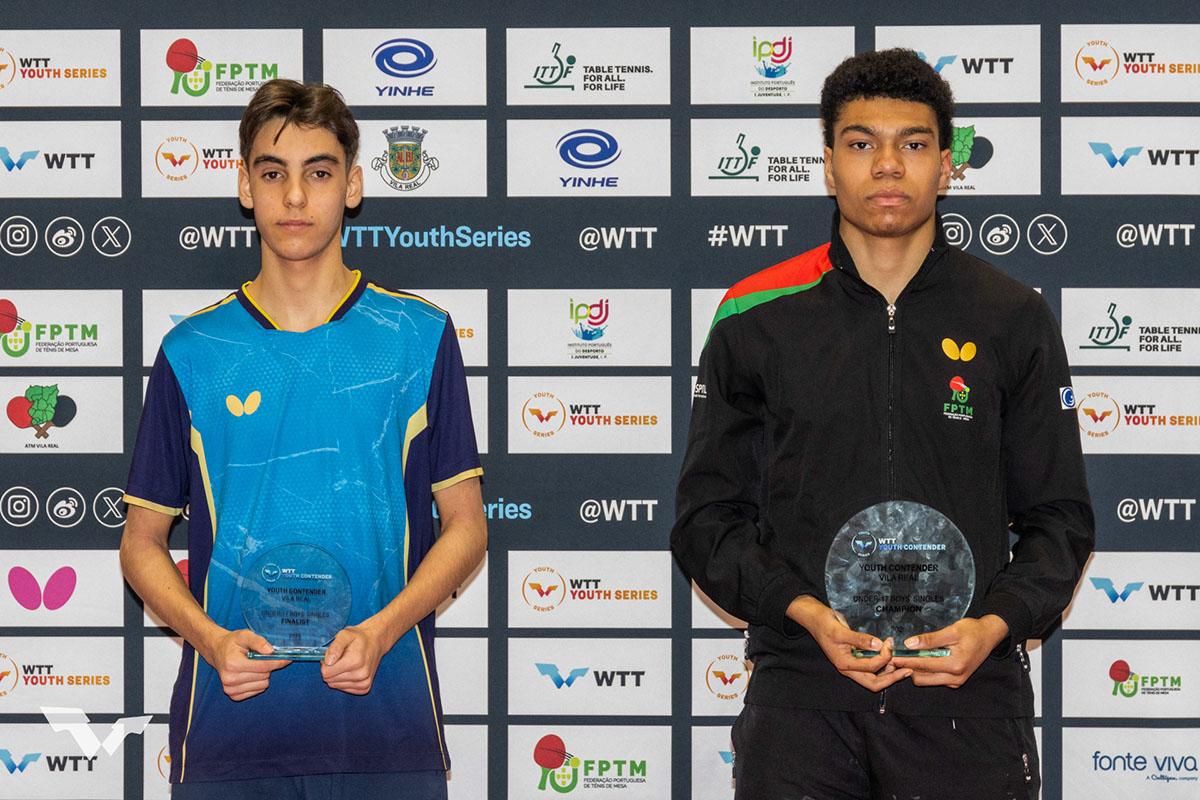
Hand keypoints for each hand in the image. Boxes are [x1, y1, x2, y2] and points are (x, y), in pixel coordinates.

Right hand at [201, 628, 288, 701]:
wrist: (217, 651)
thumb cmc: (232, 643)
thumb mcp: (245, 635)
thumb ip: (258, 641)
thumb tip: (271, 651)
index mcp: (233, 664)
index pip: (264, 667)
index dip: (278, 662)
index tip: (287, 659)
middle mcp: (230, 679)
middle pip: (264, 676)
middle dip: (267, 667)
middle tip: (261, 659)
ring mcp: (230, 689)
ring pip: (262, 685)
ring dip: (263, 675)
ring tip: (253, 666)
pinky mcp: (233, 695)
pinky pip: (257, 691)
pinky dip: (257, 683)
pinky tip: (250, 674)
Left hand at [320, 624, 388, 694]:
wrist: (375, 642)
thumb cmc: (358, 638)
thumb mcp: (344, 634)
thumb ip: (335, 647)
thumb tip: (327, 662)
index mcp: (355, 661)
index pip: (326, 672)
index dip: (325, 663)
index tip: (333, 656)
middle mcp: (361, 674)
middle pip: (330, 680)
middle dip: (331, 669)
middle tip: (339, 659)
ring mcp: (364, 683)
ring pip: (335, 685)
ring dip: (337, 675)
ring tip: (346, 664)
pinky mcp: (364, 688)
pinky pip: (343, 689)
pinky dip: (343, 681)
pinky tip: (350, 671)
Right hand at [787, 596, 911, 691]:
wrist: (815, 619)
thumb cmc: (825, 624)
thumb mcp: (841, 630)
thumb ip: (859, 639)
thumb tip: (878, 645)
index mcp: (844, 664)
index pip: (871, 667)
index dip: (884, 657)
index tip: (889, 643)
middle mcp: (849, 668)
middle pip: (874, 683)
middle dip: (892, 678)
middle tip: (908, 670)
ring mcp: (852, 665)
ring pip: (874, 678)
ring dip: (889, 672)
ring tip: (901, 662)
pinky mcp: (855, 659)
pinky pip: (872, 668)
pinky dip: (883, 665)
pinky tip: (891, 657)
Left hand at [891, 615, 1009, 688]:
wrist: (989, 636)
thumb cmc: (973, 631)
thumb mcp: (952, 631)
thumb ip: (931, 639)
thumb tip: (909, 643)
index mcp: (955, 666)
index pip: (922, 665)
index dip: (904, 660)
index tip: (889, 656)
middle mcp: (955, 678)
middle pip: (921, 679)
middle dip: (906, 668)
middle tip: (893, 656)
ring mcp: (955, 681)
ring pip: (926, 680)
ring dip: (914, 670)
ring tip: (903, 656)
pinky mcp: (954, 681)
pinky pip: (933, 679)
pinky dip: (924, 671)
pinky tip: (918, 658)